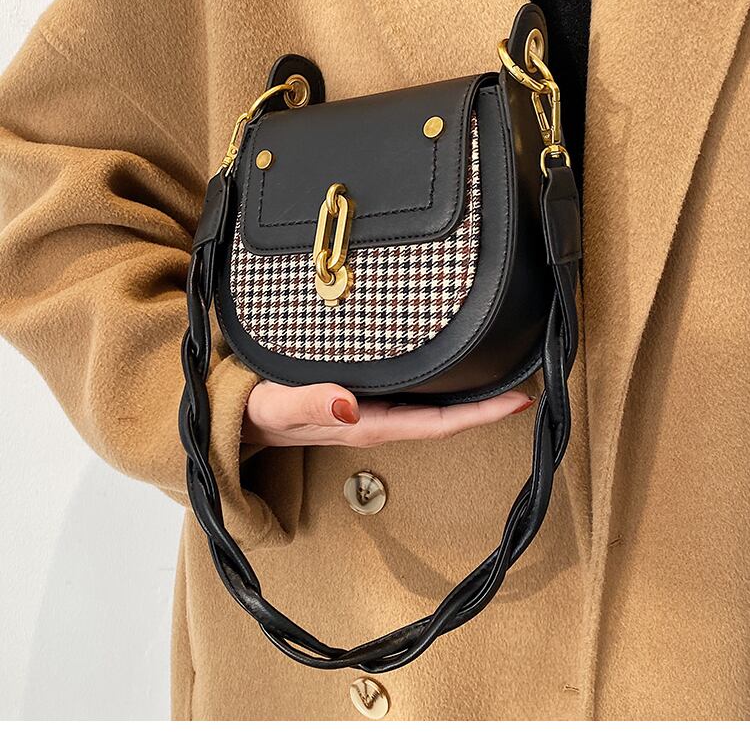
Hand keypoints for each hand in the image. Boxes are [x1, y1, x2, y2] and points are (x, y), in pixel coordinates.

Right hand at [244, 381, 535, 447]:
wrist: (238, 416)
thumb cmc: (257, 411)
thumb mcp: (275, 405)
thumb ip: (308, 403)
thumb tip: (350, 404)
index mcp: (366, 424)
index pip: (436, 423)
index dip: (480, 414)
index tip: (518, 400)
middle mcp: (376, 420)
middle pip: (446, 418)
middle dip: (488, 407)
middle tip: (531, 382)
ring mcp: (372, 412)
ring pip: (435, 408)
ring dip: (471, 397)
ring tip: (507, 376)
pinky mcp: (364, 399)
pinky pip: (415, 395)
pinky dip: (443, 385)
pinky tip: (457, 370)